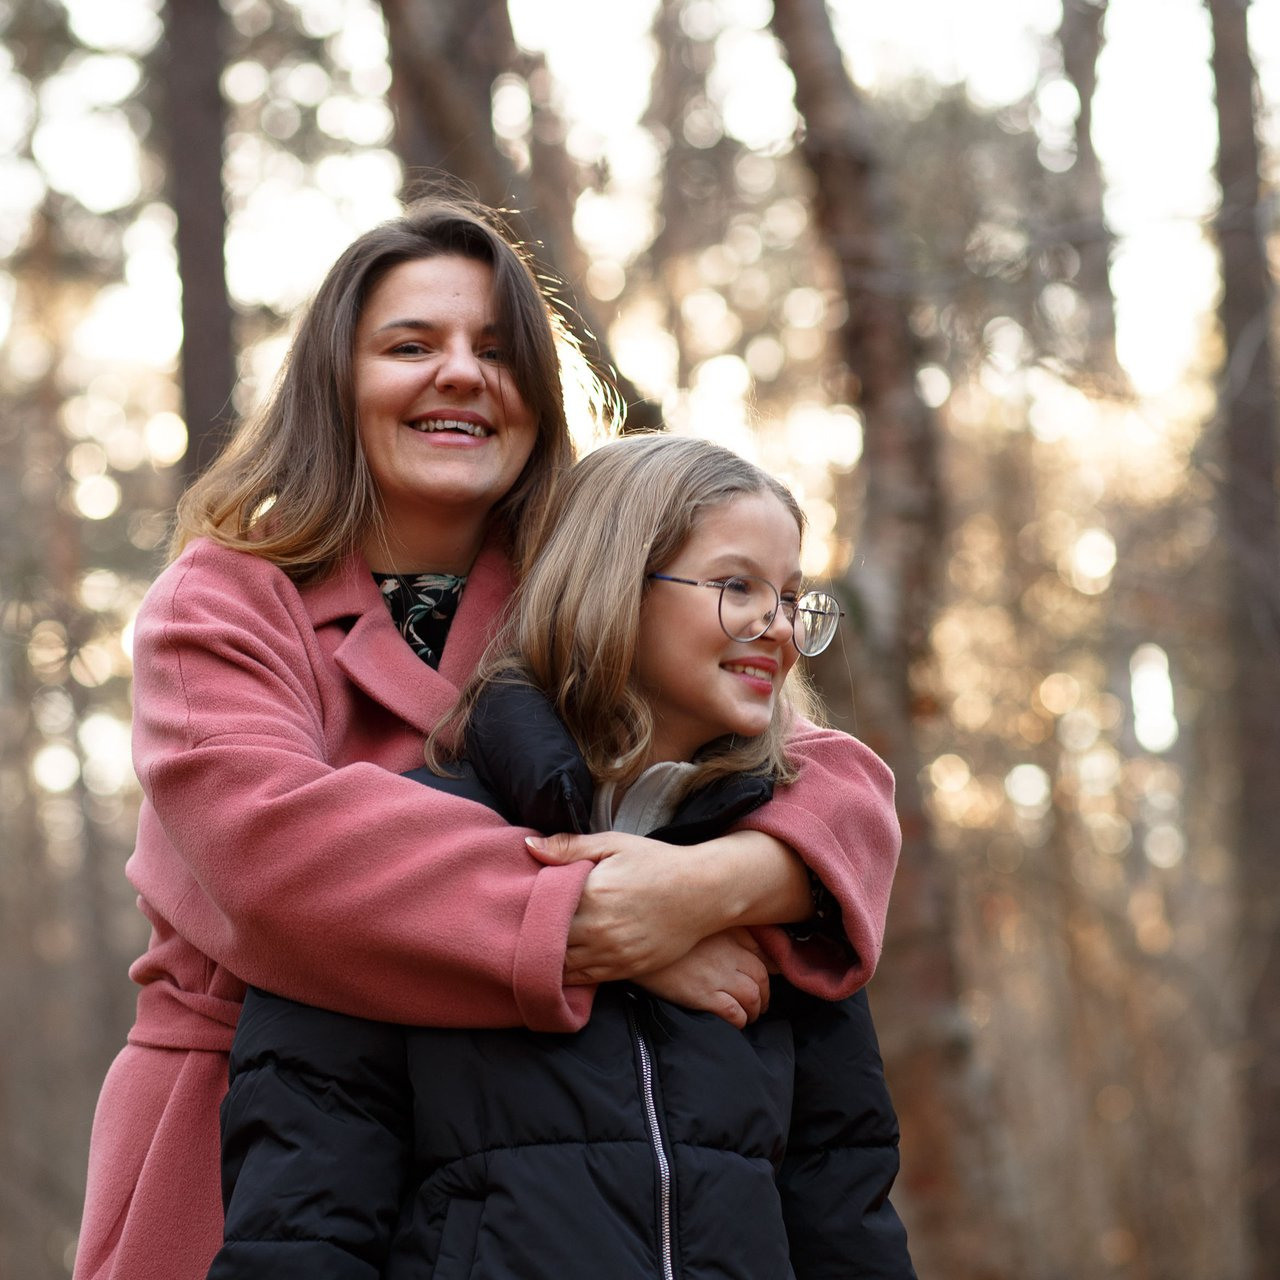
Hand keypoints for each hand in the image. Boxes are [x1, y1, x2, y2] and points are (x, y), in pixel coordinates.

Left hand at [527, 832, 721, 983]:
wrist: (702, 892)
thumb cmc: (656, 862)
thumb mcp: (613, 844)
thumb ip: (570, 847)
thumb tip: (529, 844)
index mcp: (591, 894)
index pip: (541, 911)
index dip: (524, 910)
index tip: (515, 904)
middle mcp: (598, 929)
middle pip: (547, 942)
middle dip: (529, 938)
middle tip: (516, 930)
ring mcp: (613, 953)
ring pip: (563, 967)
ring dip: (545, 961)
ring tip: (530, 951)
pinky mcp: (626, 969)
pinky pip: (586, 980)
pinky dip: (567, 976)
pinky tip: (556, 967)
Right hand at [635, 929, 771, 1028]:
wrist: (635, 938)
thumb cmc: (664, 929)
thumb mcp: (697, 919)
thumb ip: (722, 927)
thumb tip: (748, 943)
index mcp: (730, 930)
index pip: (763, 950)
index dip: (769, 966)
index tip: (765, 975)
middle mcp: (729, 951)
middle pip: (762, 977)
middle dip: (765, 993)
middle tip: (760, 1002)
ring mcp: (718, 974)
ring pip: (753, 997)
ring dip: (755, 1009)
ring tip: (749, 1015)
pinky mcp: (703, 995)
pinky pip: (734, 1013)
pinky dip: (740, 1020)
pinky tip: (736, 1022)